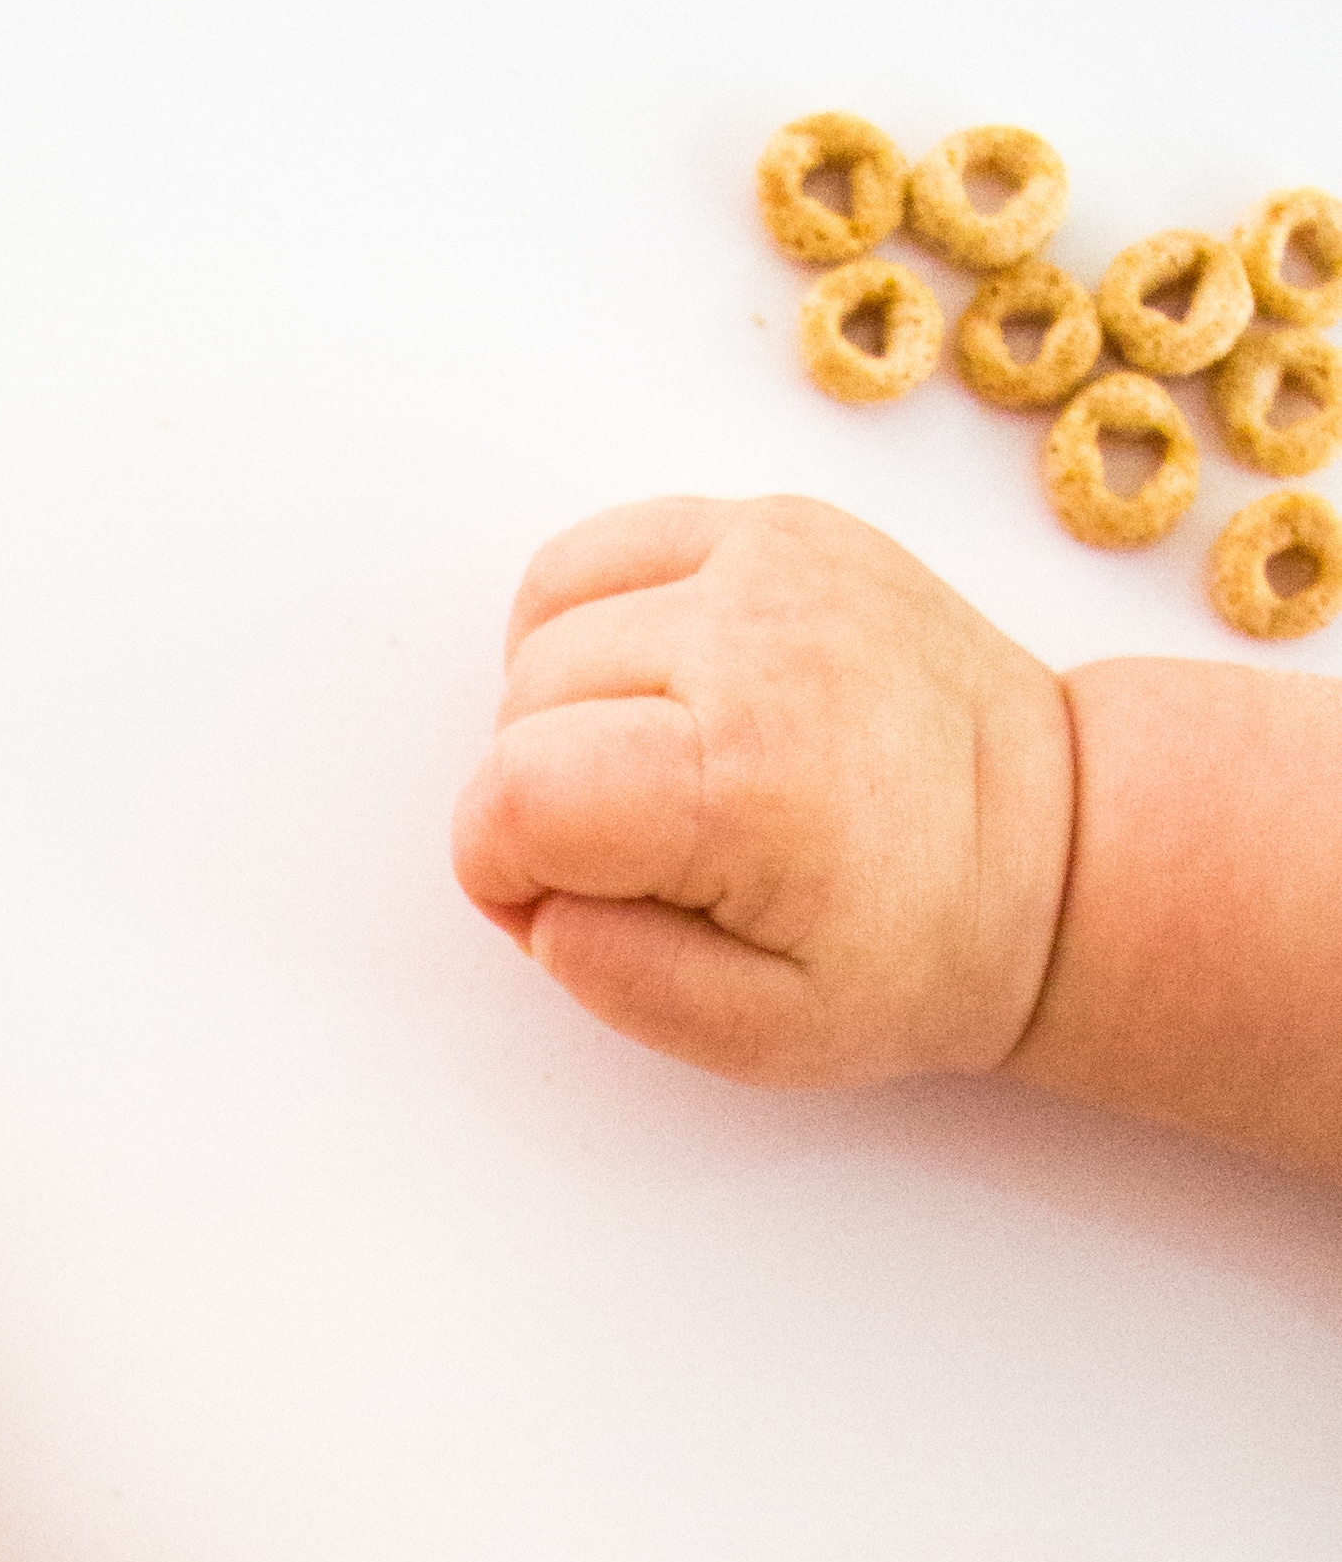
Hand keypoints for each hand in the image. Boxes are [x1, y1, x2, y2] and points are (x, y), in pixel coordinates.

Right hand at [451, 493, 1077, 1086]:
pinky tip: (653, 690)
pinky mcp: (779, 524)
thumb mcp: (765, 1036)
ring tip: (644, 768)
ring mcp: (771, 561)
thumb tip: (536, 894)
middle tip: (629, 857)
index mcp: (748, 780)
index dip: (502, 869)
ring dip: (555, 706)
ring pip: (546, 616)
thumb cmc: (919, 948)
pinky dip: (592, 621)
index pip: (516, 795)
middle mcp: (756, 642)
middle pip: (521, 705)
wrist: (1059, 842)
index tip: (564, 906)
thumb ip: (618, 978)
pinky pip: (605, 550)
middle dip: (533, 796)